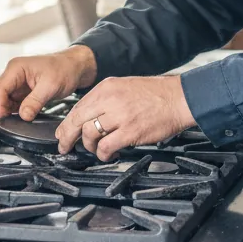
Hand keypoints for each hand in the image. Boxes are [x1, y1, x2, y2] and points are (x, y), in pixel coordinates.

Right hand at [0, 45, 97, 127]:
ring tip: (5, 127)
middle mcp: (13, 74)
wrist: (75, 66)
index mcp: (16, 68)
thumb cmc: (65, 68)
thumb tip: (23, 116)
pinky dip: (8, 113)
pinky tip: (13, 121)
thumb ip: (35, 101)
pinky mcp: (21, 91)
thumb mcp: (51, 86)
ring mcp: (16, 82)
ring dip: (0, 113)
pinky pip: (9, 103)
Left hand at [55, 75, 195, 161]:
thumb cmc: (157, 94)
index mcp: (106, 87)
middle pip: (77, 121)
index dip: (67, 124)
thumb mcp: (125, 87)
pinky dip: (103, 154)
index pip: (77, 107)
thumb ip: (106, 99)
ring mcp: (119, 115)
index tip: (63, 134)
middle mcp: (109, 99)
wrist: (179, 98)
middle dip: (68, 137)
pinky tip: (108, 155)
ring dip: (90, 147)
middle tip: (66, 147)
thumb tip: (89, 117)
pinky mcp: (130, 131)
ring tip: (97, 150)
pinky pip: (106, 147)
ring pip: (89, 135)